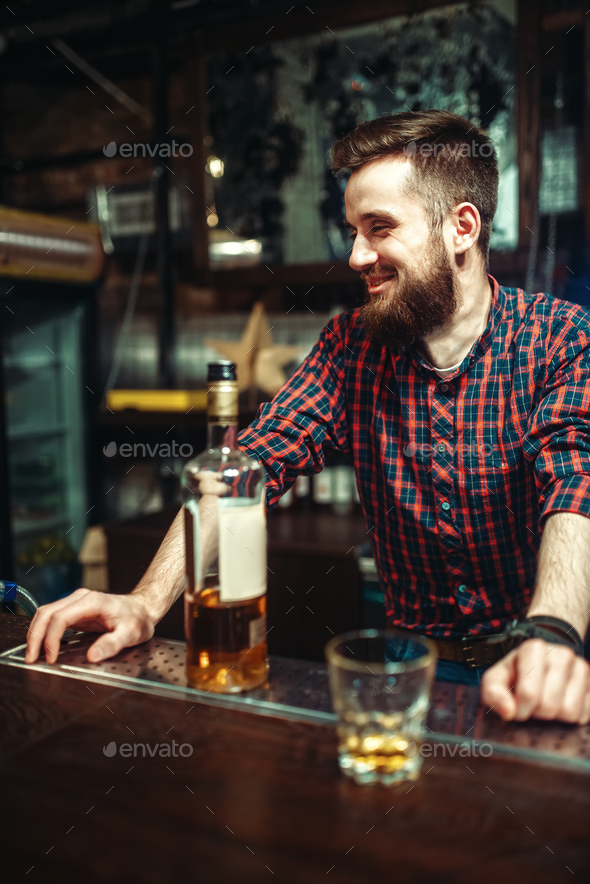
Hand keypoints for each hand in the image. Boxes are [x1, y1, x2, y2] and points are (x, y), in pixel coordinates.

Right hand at [24, 588, 155, 664]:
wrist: (142, 608)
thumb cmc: (138, 619)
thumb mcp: (131, 634)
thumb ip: (112, 644)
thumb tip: (92, 656)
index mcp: (92, 602)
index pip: (60, 618)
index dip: (51, 639)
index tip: (51, 658)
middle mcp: (81, 598)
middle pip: (47, 613)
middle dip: (35, 636)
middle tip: (31, 658)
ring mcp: (76, 602)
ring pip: (45, 613)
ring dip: (36, 632)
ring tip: (32, 654)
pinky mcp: (75, 609)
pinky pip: (52, 617)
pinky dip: (43, 630)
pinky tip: (42, 645)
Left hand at [480, 638, 589, 723]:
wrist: (539, 664)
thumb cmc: (515, 674)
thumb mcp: (495, 679)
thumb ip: (493, 694)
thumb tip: (509, 711)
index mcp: (533, 649)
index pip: (529, 694)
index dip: (521, 709)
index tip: (517, 707)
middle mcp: (560, 654)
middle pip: (550, 706)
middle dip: (538, 713)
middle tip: (532, 704)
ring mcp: (580, 667)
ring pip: (570, 712)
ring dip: (555, 716)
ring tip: (546, 702)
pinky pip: (586, 714)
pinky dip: (572, 717)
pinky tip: (561, 704)